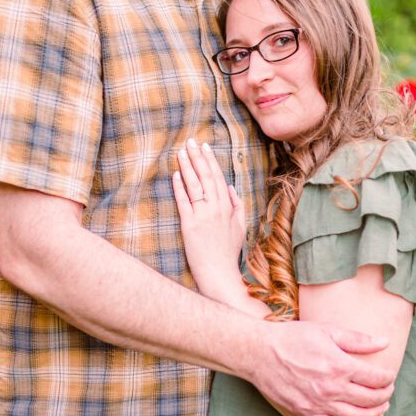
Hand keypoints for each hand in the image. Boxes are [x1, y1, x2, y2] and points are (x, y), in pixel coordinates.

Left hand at [173, 139, 246, 298]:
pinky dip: (179, 187)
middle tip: (190, 142)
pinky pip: (184, 201)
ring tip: (181, 152)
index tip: (205, 147)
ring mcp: (202, 216)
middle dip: (197, 157)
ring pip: (194, 185)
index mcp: (228, 207)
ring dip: (187, 167)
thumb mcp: (240, 227)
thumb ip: (237, 205)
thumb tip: (230, 187)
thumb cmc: (228, 252)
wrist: (220, 273)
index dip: (210, 161)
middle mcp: (216, 208)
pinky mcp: (189, 225)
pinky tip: (175, 174)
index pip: (218, 178)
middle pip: (206, 177)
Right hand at [247, 320, 395, 415]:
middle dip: (384, 395)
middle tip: (388, 391)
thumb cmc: (292, 338)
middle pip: (370, 399)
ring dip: (373, 414)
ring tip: (381, 408)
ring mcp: (319, 403)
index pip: (376, 378)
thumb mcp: (326, 331)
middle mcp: (332, 388)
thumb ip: (358, 339)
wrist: (259, 353)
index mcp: (340, 366)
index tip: (389, 376)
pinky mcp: (306, 413)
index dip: (387, 378)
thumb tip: (385, 342)